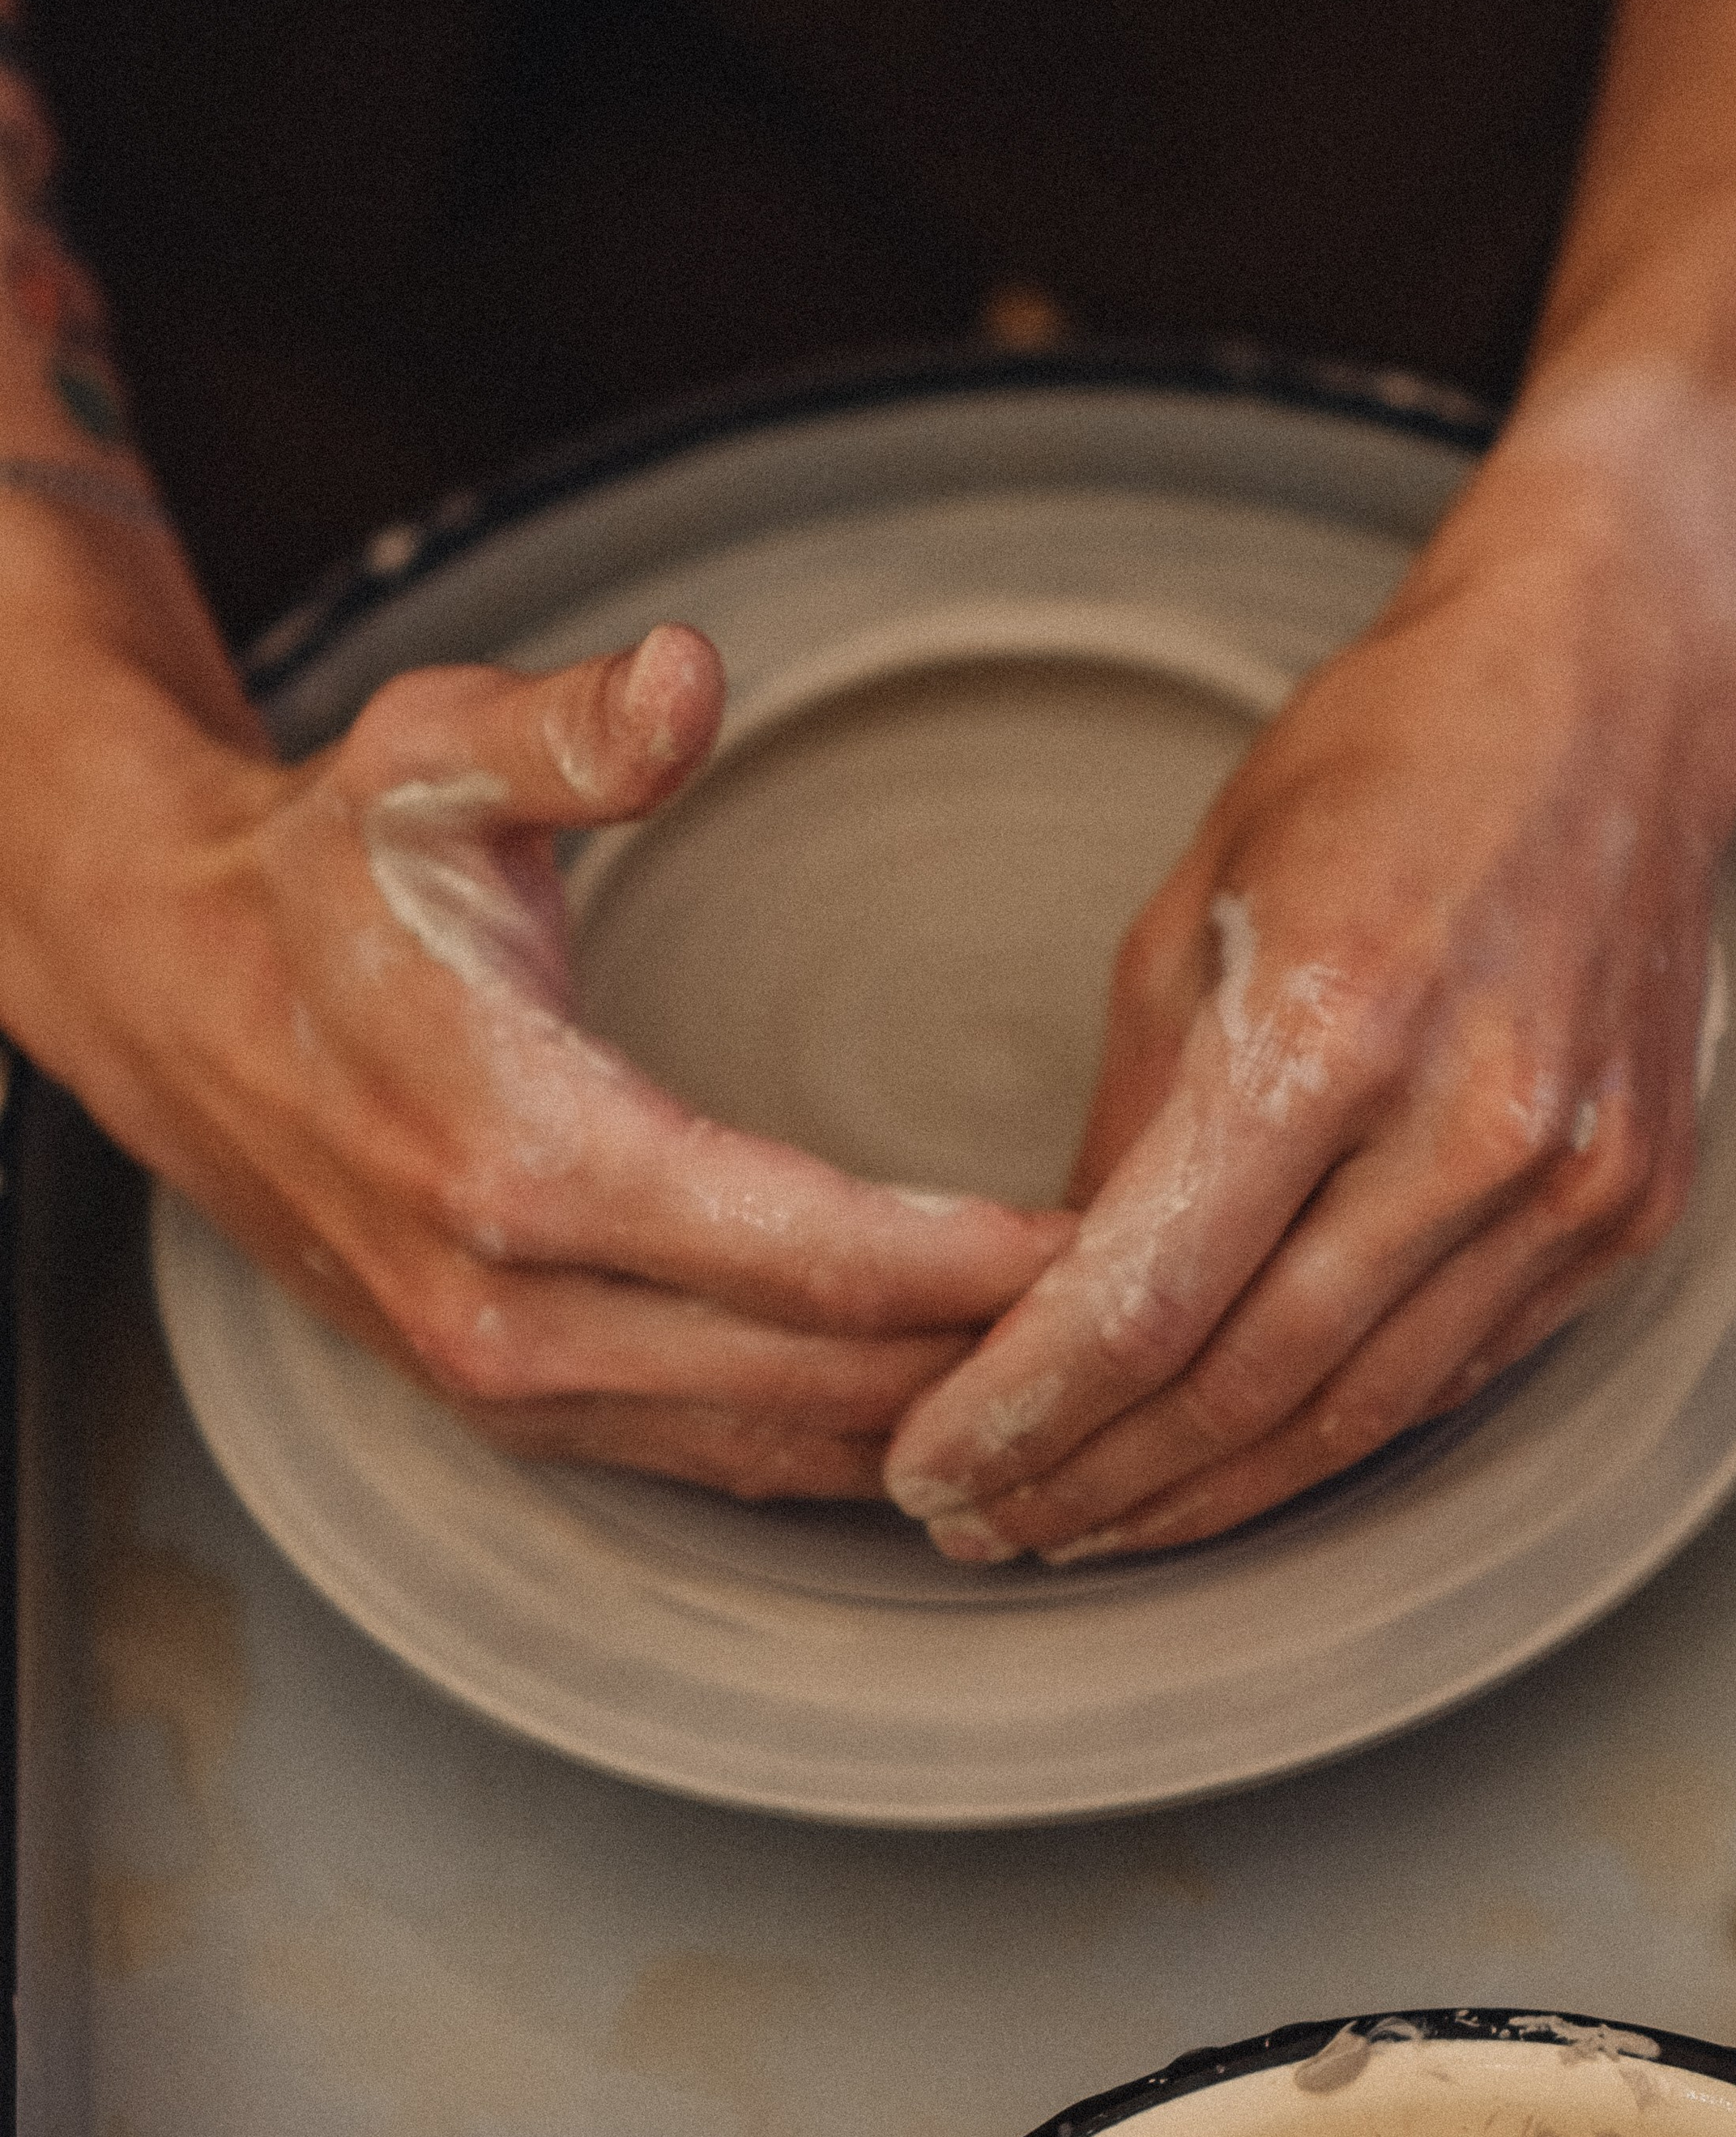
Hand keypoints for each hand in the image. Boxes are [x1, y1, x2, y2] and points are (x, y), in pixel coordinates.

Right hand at [5, 615, 1067, 1495]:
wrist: (169, 990)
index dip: (988, 1266)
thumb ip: (577, 727)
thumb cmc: (322, 868)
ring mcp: (504, 1382)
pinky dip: (843, 1445)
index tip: (1130, 1240)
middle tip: (1166, 1312)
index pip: (816, 1259)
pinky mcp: (507, 1405)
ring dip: (938, 1420)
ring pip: (780, 1449)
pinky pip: (714, 1461)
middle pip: (823, 1383)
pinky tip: (948, 1405)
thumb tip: (690, 675)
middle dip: (1001, 1360)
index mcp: (523, 1156)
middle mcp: (514, 1310)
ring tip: (1094, 1372)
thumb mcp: (431, 755)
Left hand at [884, 450, 1735, 1560]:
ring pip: (1359, 1415)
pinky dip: (1338, 1431)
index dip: (1020, 1411)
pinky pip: (1463, 1369)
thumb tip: (1061, 1300)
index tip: (929, 1466)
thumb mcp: (1191, 907)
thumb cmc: (1380, 763)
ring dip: (1207, 1496)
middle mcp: (1470, 1122)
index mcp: (1329, 1023)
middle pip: (1246, 1387)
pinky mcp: (1634, 1206)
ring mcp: (1571, 1179)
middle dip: (1092, 1483)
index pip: (1143, 1297)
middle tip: (983, 1527)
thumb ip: (1128, 1123)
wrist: (1614, 690)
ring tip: (1089, 1524)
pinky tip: (1242, 1461)